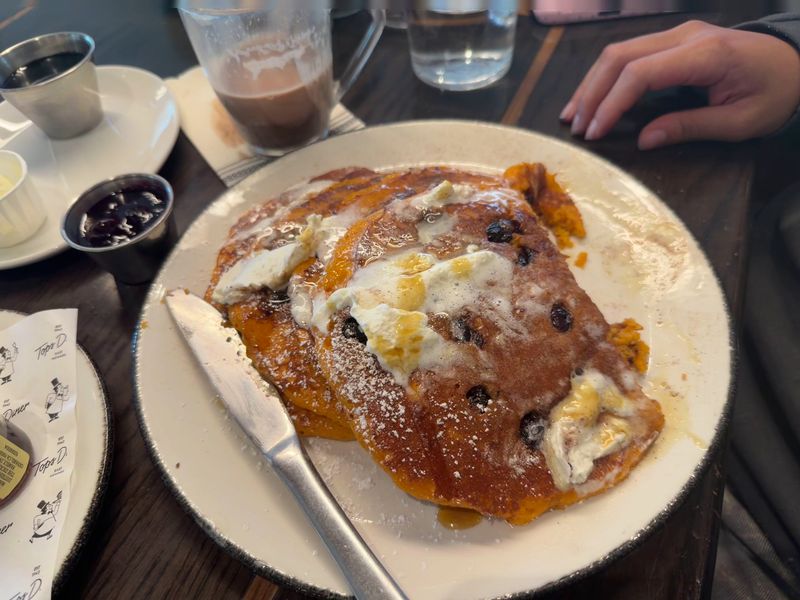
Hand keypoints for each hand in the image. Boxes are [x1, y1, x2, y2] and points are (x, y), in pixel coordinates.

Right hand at [560, 20, 799, 148]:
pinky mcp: (673, 41)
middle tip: (576, 128)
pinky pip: (629, 54)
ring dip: (591, 84)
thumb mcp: (740, 121)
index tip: (594, 133)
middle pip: (620, 56)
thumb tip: (644, 140)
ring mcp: (677, 34)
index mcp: (704, 54)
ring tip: (573, 115)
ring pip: (618, 51)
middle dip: (592, 93)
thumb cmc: (774, 93)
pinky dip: (605, 77)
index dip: (611, 104)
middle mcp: (685, 36)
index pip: (640, 74)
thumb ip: (690, 127)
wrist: (797, 61)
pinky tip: (591, 98)